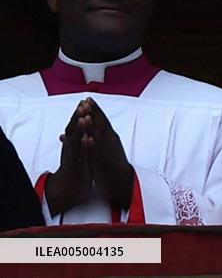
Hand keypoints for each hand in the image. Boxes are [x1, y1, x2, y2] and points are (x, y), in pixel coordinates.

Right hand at [45, 101, 93, 215]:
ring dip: (81, 129)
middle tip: (82, 103)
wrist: (68, 187)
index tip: (84, 100)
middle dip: (78, 117)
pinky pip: (81, 155)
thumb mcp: (73, 151)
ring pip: (76, 141)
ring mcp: (73, 156)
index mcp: (71, 143)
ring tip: (85, 117)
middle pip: (74, 130)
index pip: (75, 125)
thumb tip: (66, 132)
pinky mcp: (78, 165)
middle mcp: (71, 148)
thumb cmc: (73, 166)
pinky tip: (88, 138)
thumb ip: (71, 141)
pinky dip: (85, 146)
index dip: (79, 113)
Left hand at [85, 99, 133, 209]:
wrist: (122, 183)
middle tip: (87, 100)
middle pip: (102, 124)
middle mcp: (111, 141)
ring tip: (87, 114)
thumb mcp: (103, 150)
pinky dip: (94, 144)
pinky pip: (99, 151)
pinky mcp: (107, 161)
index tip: (87, 99)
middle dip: (94, 112)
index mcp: (110, 138)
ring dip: (93, 125)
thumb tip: (83, 133)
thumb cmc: (111, 166)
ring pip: (100, 136)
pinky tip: (89, 138)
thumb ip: (95, 140)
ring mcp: (109, 151)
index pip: (101, 121)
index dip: (94, 110)